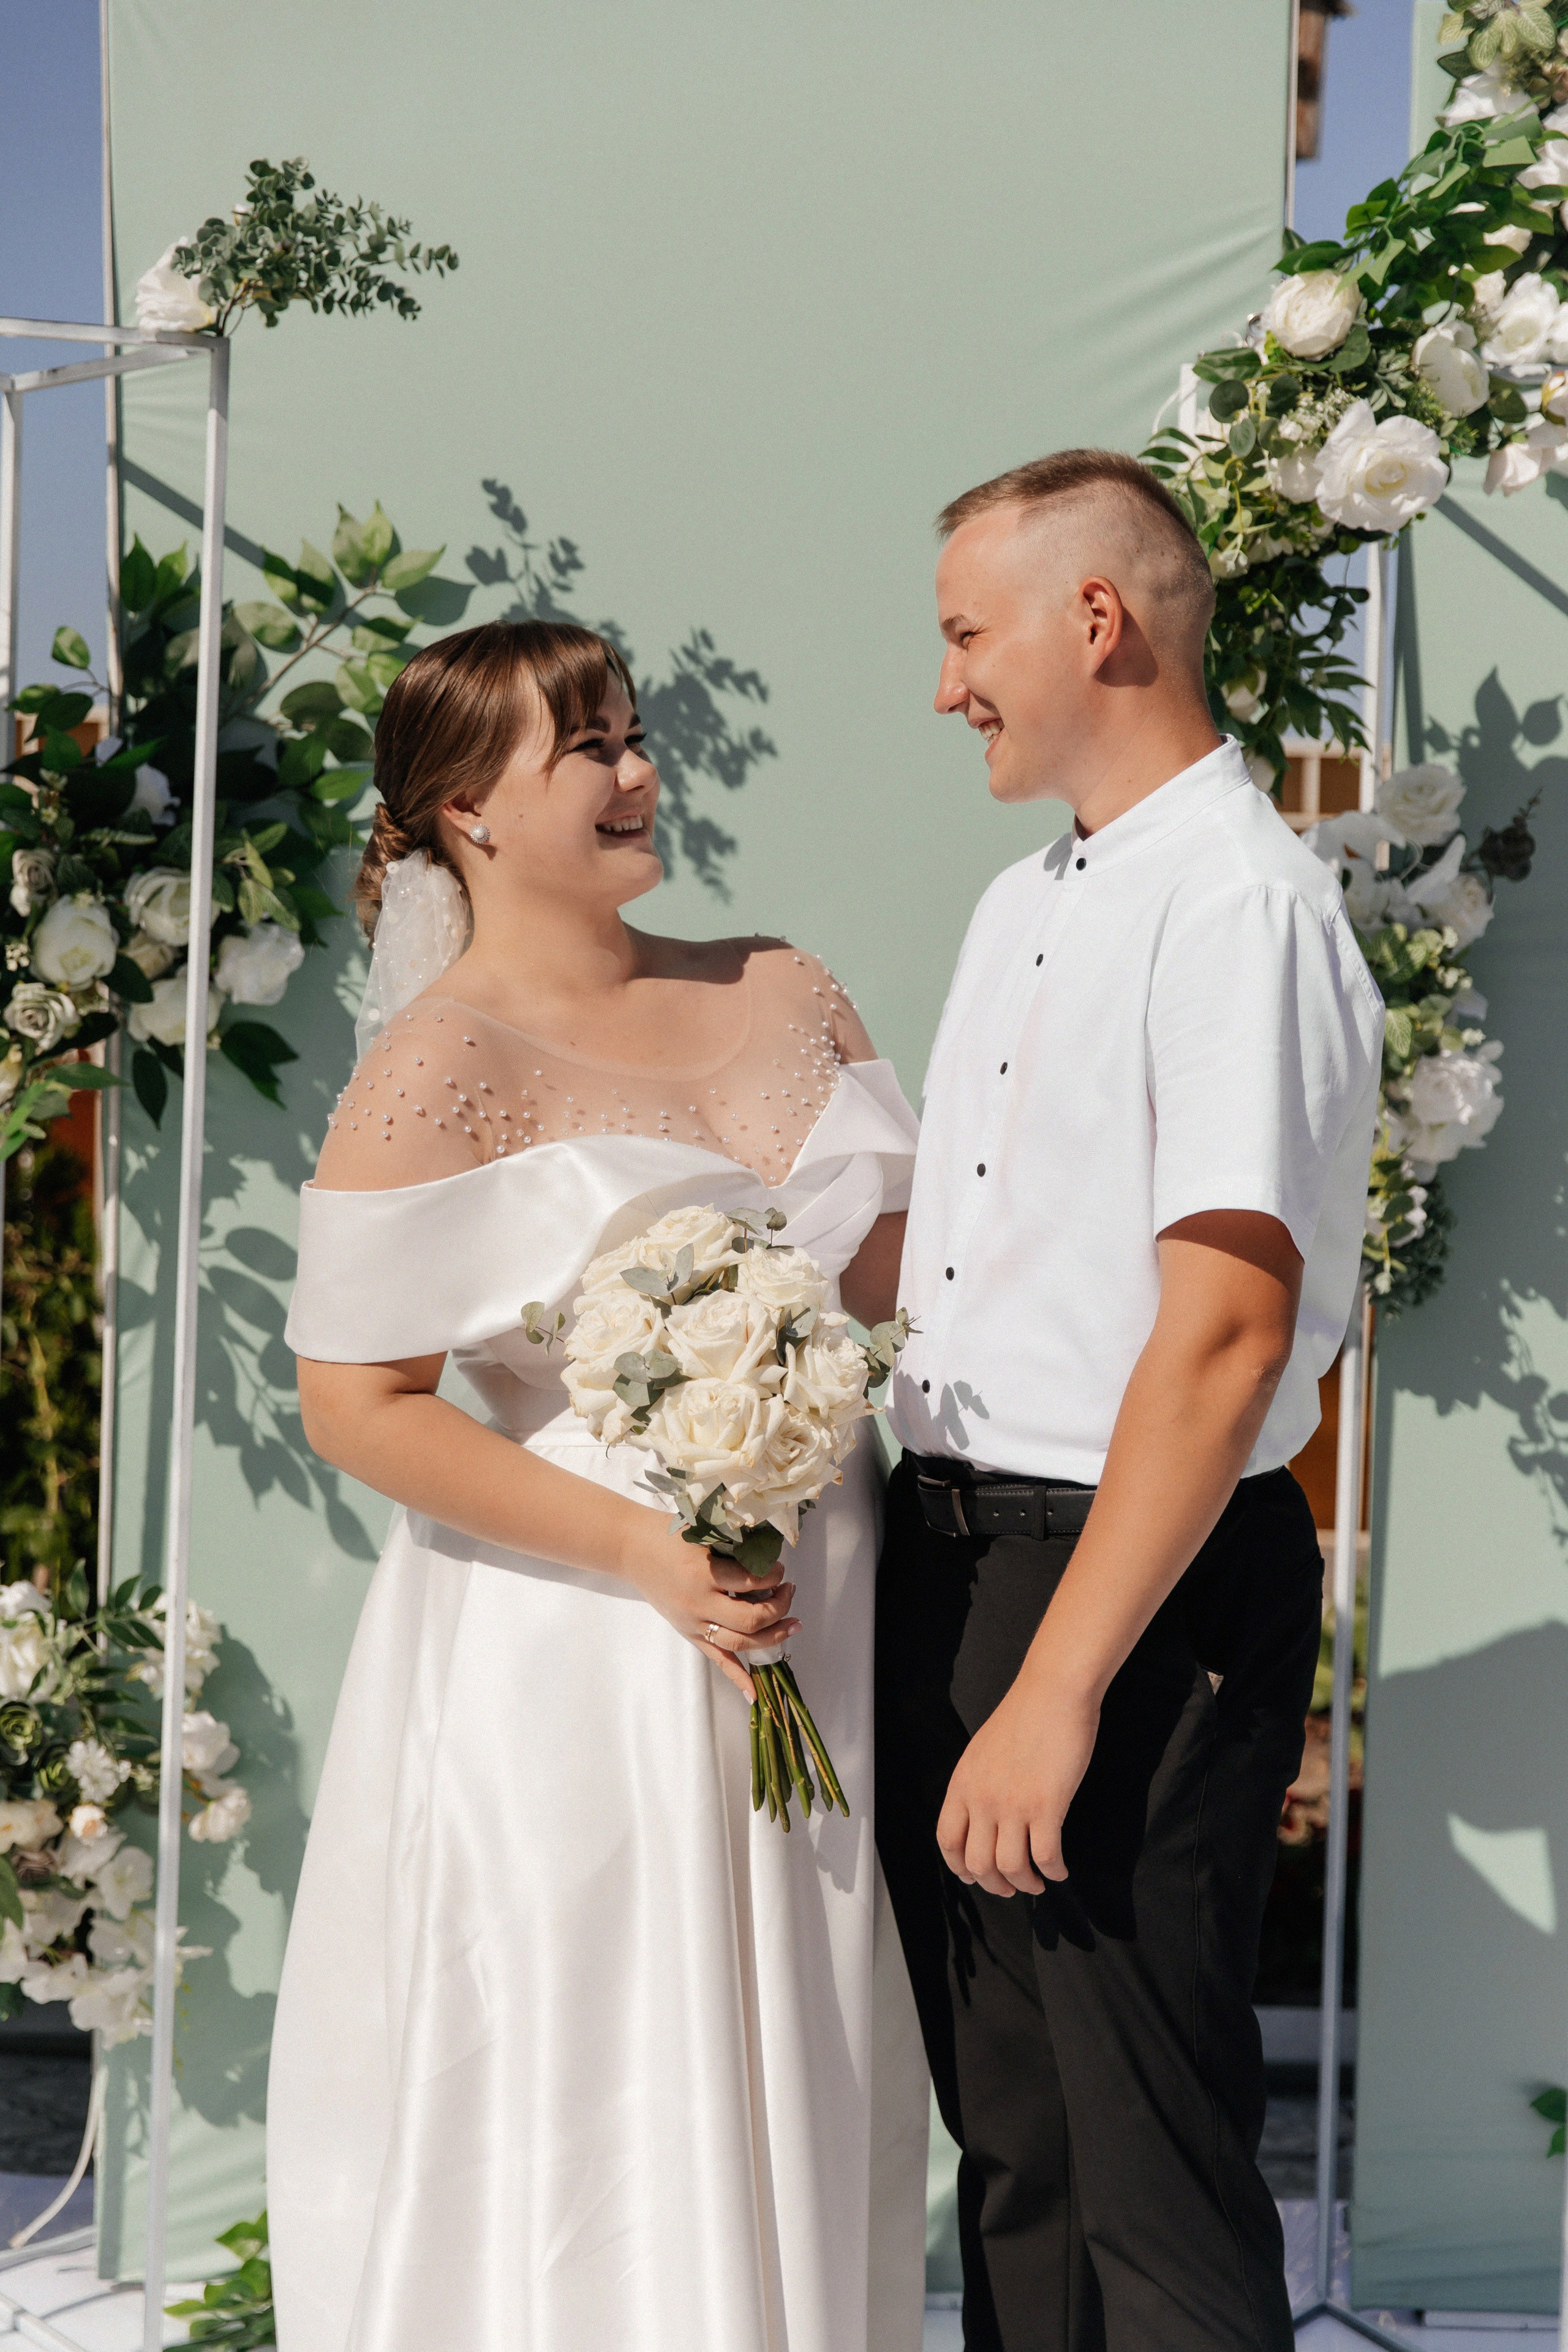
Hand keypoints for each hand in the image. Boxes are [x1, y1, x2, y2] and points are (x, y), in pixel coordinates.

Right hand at [620, 1517, 799, 1701]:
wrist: (632, 1549)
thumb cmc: (668, 1535)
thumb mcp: (703, 1534)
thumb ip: (733, 1549)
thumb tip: (770, 1561)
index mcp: (704, 1573)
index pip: (751, 1582)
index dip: (774, 1575)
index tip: (779, 1568)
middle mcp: (699, 1603)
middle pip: (751, 1619)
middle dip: (779, 1607)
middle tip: (788, 1591)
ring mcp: (693, 1623)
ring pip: (740, 1642)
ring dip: (772, 1636)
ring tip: (791, 1623)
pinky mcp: (689, 1633)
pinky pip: (717, 1659)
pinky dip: (737, 1677)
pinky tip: (755, 1693)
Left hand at [937, 1678, 1099, 1896]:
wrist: (1052, 1692)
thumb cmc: (1024, 1716)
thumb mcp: (983, 1752)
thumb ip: (977, 1785)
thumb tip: (983, 1817)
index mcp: (963, 1784)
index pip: (947, 1840)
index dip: (960, 1867)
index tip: (975, 1876)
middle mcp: (982, 1798)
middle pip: (978, 1863)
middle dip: (995, 1885)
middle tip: (1011, 1888)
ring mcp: (1013, 1804)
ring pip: (1010, 1867)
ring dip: (1025, 1884)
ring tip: (1036, 1882)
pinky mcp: (1046, 1805)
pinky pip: (1046, 1856)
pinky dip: (1053, 1871)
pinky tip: (1059, 1869)